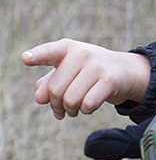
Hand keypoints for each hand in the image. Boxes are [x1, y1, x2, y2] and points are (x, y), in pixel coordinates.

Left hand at [23, 39, 150, 118]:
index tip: (25, 58)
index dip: (37, 56)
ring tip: (74, 109)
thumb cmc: (89, 72)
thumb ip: (48, 83)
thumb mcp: (68, 73)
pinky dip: (86, 110)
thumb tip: (40, 98)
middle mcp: (82, 53)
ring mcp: (97, 66)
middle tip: (61, 109)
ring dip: (70, 110)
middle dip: (56, 105)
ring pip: (71, 99)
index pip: (49, 52)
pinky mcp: (109, 80)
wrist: (125, 71)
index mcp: (67, 48)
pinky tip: (88, 106)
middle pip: (55, 89)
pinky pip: (88, 104)